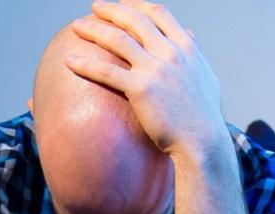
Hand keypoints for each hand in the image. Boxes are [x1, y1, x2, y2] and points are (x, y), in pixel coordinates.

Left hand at [66, 0, 226, 155]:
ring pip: (118, 40)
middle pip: (134, 20)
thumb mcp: (204, 75)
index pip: (158, 14)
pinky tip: (69, 61)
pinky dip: (85, 64)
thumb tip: (188, 35)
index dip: (136, 4)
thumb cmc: (202, 113)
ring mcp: (155, 70)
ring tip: (76, 26)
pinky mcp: (141, 89)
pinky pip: (107, 72)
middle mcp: (170, 53)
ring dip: (93, 29)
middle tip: (94, 7)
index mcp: (185, 47)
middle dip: (111, 10)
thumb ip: (194, 53)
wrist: (202, 140)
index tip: (122, 2)